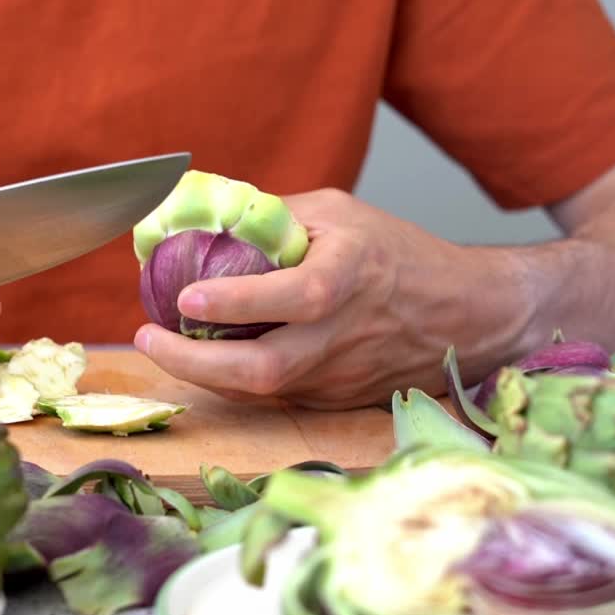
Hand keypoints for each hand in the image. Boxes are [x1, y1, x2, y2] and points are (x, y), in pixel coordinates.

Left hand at [133, 188, 527, 408]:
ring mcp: (337, 378)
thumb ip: (273, 219)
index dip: (235, 301)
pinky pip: (272, 394)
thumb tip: (205, 220)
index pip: (290, 298)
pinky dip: (232, 379)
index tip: (185, 297)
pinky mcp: (332, 400)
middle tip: (147, 338)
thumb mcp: (339, 214)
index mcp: (348, 280)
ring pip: (258, 390)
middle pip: (263, 370)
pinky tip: (205, 357)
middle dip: (192, 363)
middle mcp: (341, 337)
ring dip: (202, 372)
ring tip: (164, 343)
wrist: (467, 316)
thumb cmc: (400, 254)